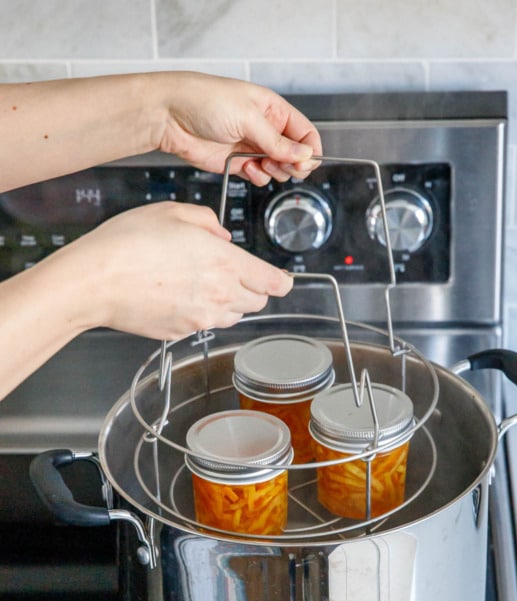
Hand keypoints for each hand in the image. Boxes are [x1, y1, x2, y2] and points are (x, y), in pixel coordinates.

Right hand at [50, 202, 293, 338]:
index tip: (284, 279)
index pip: (273, 282)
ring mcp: (200, 319)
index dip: (282, 281)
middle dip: (253, 289)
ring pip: (233, 317)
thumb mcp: (172, 213)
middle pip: (257, 302)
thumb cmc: (128, 244)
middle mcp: (219, 296)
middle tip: (234, 274)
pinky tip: (177, 295)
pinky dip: (200, 313)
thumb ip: (207, 222)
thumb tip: (221, 235)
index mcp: (224, 263)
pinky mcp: (181, 333)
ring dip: (229, 303)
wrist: (95, 281)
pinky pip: (203, 325)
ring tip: (201, 283)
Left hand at [157, 73, 321, 185]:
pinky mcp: (237, 163)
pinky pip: (259, 176)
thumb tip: (304, 155)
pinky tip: (247, 169)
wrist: (169, 116)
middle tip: (282, 165)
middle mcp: (265, 128)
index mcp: (272, 109)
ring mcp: (252, 147)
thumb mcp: (247, 117)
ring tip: (261, 163)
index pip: (305, 132)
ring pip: (279, 168)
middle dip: (293, 164)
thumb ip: (277, 141)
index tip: (305, 163)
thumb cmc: (203, 101)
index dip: (309, 149)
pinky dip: (258, 178)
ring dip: (275, 171)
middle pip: (295, 154)